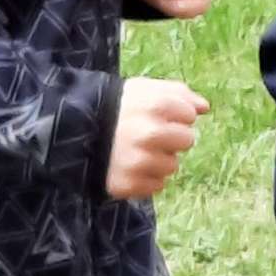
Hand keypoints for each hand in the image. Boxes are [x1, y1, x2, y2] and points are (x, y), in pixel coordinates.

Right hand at [106, 77, 208, 199]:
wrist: (71, 133)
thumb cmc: (116, 108)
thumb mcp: (143, 89)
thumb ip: (178, 93)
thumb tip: (204, 107)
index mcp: (154, 105)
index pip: (189, 114)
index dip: (177, 114)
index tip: (158, 114)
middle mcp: (147, 134)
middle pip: (187, 141)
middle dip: (172, 138)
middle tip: (150, 134)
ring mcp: (137, 161)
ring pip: (172, 166)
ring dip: (159, 159)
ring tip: (136, 150)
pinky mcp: (126, 184)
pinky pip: (156, 185)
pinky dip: (146, 178)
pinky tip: (130, 166)